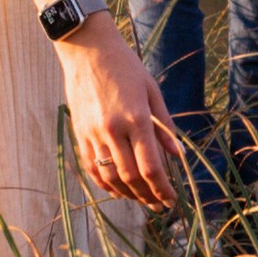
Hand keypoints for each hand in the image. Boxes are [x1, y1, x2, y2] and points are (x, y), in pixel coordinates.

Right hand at [57, 15, 182, 211]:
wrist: (87, 50)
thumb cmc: (125, 66)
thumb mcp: (151, 91)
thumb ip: (164, 125)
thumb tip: (177, 155)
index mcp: (136, 118)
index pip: (150, 165)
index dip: (162, 188)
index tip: (171, 199)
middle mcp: (113, 129)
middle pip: (131, 177)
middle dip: (148, 196)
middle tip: (160, 206)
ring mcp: (93, 133)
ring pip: (110, 176)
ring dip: (127, 194)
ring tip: (141, 200)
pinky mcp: (80, 133)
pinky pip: (92, 167)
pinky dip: (105, 183)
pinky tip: (117, 190)